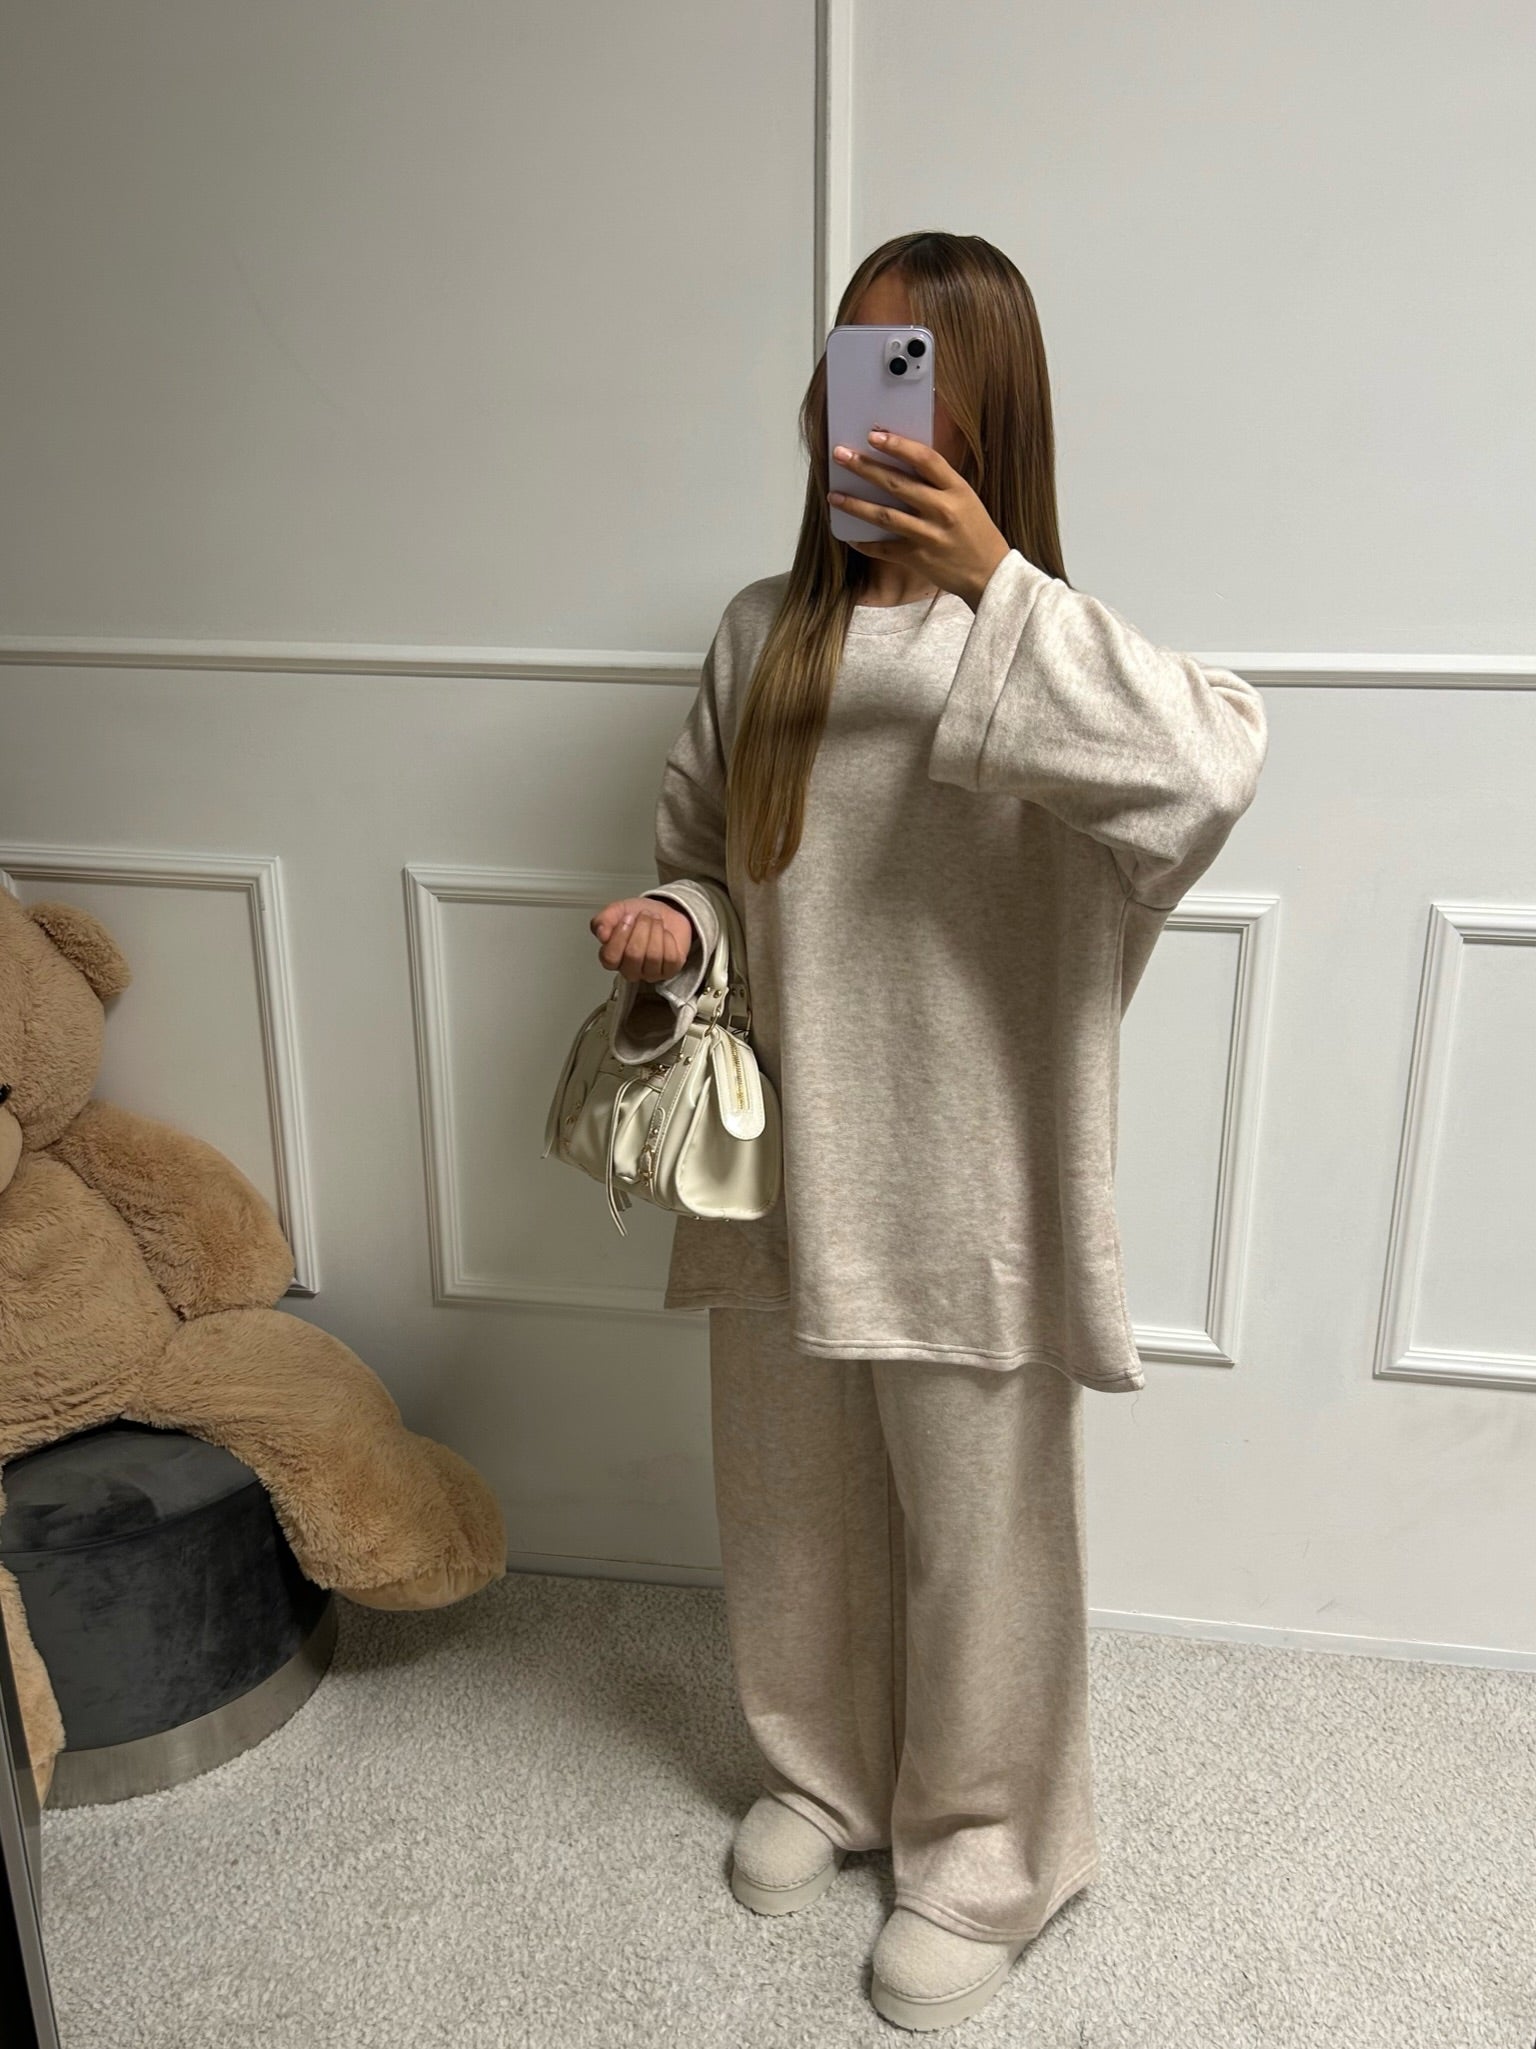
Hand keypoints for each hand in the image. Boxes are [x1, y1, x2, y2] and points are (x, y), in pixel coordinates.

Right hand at [591, 897, 692, 981]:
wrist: (662, 913)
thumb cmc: (638, 916)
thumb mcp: (617, 910)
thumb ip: (603, 920)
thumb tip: (601, 933)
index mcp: (611, 958)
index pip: (610, 957)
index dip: (620, 936)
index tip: (628, 918)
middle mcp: (629, 970)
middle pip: (634, 956)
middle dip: (642, 929)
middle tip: (645, 915)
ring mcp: (650, 973)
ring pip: (653, 957)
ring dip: (656, 931)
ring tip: (656, 920)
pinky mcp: (669, 971)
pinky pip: (670, 958)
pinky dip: (669, 939)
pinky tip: (666, 933)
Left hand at [829, 429, 1011, 609]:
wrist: (990, 575)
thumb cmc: (975, 533)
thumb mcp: (966, 499)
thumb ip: (938, 483)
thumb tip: (900, 463)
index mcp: (957, 489)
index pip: (925, 459)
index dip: (898, 445)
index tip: (874, 435)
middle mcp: (943, 510)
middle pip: (897, 484)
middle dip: (864, 467)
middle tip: (840, 455)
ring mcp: (929, 535)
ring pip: (884, 516)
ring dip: (855, 504)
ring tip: (834, 495)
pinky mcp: (919, 559)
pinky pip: (884, 548)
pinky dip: (865, 542)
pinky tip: (849, 535)